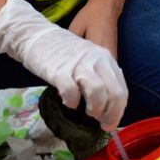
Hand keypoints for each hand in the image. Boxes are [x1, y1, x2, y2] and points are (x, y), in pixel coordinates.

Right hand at [0, 0, 127, 129]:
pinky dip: (72, 102)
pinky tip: (68, 102)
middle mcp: (96, 60)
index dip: (118, 111)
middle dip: (111, 114)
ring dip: (95, 109)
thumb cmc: (63, 51)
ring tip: (87, 113)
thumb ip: (99, 76)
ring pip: (98, 93)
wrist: (37, 35)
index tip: (111, 122)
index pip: (121, 89)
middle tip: (102, 124)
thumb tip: (106, 106)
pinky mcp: (59, 70)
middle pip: (114, 93)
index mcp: (105, 58)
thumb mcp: (88, 58)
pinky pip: (71, 92)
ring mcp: (78, 65)